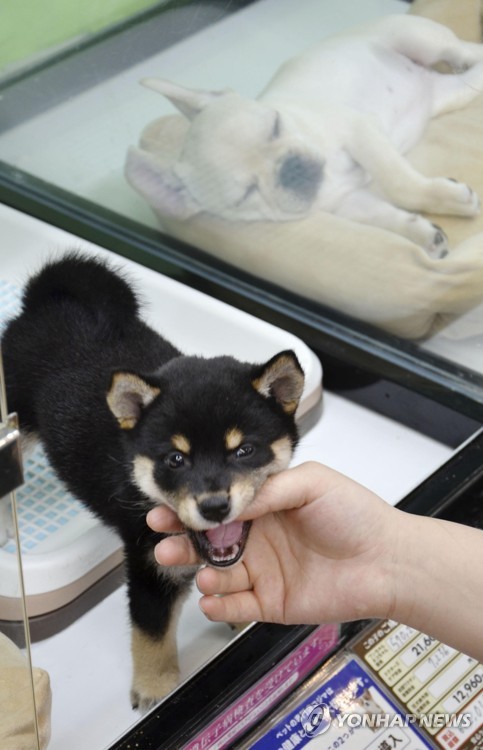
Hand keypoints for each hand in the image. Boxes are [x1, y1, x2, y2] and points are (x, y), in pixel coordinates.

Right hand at [147, 462, 397, 625]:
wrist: (387, 561)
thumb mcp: (309, 483)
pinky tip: (210, 598)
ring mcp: (263, 572)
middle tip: (163, 540)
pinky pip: (236, 608)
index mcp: (265, 505)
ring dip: (200, 572)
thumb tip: (224, 497)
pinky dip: (219, 605)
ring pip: (218, 573)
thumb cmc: (353, 513)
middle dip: (183, 540)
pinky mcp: (271, 604)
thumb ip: (265, 488)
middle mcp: (259, 537)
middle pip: (209, 541)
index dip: (193, 505)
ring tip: (199, 570)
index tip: (166, 505)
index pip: (219, 505)